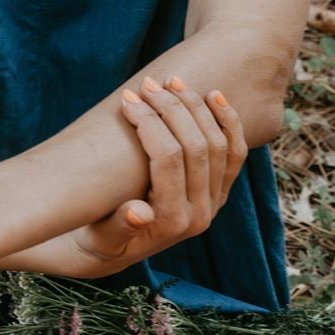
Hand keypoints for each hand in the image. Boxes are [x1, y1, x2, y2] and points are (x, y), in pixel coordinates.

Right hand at [67, 74, 246, 271]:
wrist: (113, 252)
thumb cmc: (99, 239)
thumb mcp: (101, 238)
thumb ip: (120, 227)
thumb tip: (138, 212)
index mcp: (171, 223)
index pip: (168, 160)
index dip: (149, 123)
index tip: (127, 99)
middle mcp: (200, 214)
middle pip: (197, 147)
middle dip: (172, 109)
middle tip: (146, 84)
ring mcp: (214, 202)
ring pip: (219, 145)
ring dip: (197, 108)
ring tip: (172, 82)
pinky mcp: (219, 191)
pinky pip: (235, 152)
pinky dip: (228, 122)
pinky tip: (214, 95)